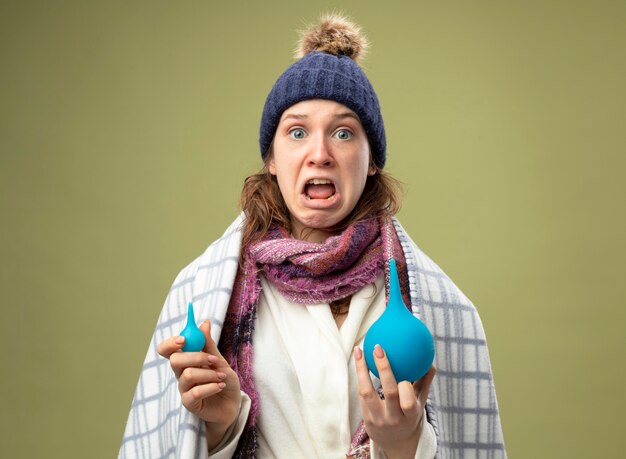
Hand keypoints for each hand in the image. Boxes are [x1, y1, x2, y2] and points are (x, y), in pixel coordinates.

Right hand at [157, 320, 240, 449]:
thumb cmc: (224, 380)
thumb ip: (209, 345)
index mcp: (186, 360)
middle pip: (175, 360)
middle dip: (197, 357)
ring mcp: (184, 389)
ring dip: (209, 374)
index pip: (167, 350)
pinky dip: (211, 387)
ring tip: (222, 377)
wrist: (233, 403)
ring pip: (188, 375)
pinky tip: (220, 386)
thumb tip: (204, 323)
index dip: (170, 343)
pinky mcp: (190, 404)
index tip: (183, 339)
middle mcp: (181, 374)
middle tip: (214, 360)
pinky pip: (195, 393)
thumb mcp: (219, 360)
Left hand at [354, 344, 435, 458]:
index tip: (404, 366)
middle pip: (389, 393)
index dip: (405, 387)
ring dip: (362, 369)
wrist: (394, 440)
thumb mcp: (419, 402)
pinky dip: (359, 373)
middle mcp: (393, 418)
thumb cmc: (409, 414)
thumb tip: (430, 361)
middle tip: (379, 348)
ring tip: (360, 349)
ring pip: (367, 391)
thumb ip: (424, 382)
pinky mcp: (365, 414)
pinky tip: (358, 355)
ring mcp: (377, 417)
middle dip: (384, 369)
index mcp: (409, 416)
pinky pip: (360, 391)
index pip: (408, 403)